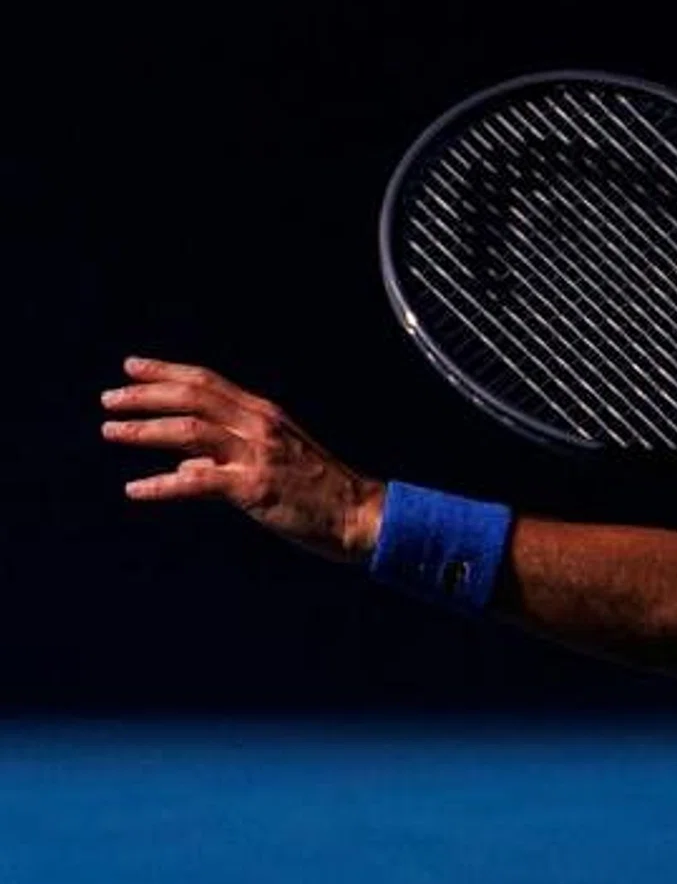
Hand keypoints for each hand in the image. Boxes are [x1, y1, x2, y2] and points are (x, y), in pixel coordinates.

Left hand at [101, 357, 385, 563]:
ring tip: (112, 431)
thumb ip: (231, 453)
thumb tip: (184, 462)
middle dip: (145, 395)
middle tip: (109, 398)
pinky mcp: (255, 488)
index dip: (165, 371)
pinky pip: (198, 483)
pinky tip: (135, 489)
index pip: (207, 382)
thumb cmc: (322, 490)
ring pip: (189, 432)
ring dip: (144, 430)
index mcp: (265, 414)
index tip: (131, 367)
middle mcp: (259, 426)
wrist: (361, 515)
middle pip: (192, 398)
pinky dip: (162, 485)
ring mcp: (257, 456)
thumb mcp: (278, 456)